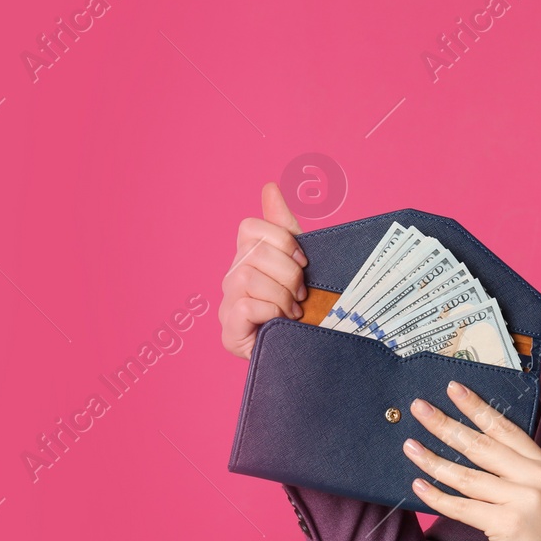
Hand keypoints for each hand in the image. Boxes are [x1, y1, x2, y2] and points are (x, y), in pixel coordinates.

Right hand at [220, 182, 309, 359]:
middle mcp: (232, 279)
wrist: (314, 352)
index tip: (304, 263)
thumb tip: (269, 187)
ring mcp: (227, 306)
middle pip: (253, 253)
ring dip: (281, 296)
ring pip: (248, 278)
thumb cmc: (308, 309)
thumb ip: (285, 227)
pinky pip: (245, 305)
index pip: (249, 227)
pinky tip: (281, 324)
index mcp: (249, 259)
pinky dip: (270, 312)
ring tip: (293, 312)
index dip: (281, 240)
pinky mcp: (229, 332)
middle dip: (288, 273)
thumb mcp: (302, 263)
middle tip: (302, 295)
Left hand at [402, 381, 540, 540]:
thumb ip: (515, 475)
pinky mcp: (508, 523)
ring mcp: (524, 499)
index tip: (452, 390)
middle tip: (418, 408)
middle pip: (481, 444)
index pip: (505, 428)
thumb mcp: (538, 500)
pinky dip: (437, 496)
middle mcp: (537, 477)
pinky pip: (462, 505)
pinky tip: (418, 485)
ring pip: (467, 474)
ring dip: (433, 459)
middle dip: (446, 424)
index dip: (477, 408)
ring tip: (409, 445)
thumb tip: (470, 453)